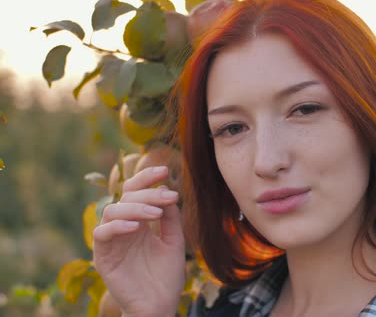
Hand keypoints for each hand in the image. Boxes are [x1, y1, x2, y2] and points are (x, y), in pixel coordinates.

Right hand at [93, 166, 185, 316]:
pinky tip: (136, 226)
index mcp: (139, 221)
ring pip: (112, 210)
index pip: (136, 191)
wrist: (159, 305)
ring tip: (156, 214)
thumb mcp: (174, 242)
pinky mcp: (103, 256)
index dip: (147, 178)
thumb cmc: (166, 276)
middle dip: (147, 192)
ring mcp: (112, 241)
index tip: (165, 171)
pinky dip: (118, 225)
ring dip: (135, 207)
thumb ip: (171, 218)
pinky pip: (102, 234)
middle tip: (169, 197)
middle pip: (126, 196)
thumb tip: (167, 191)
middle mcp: (124, 227)